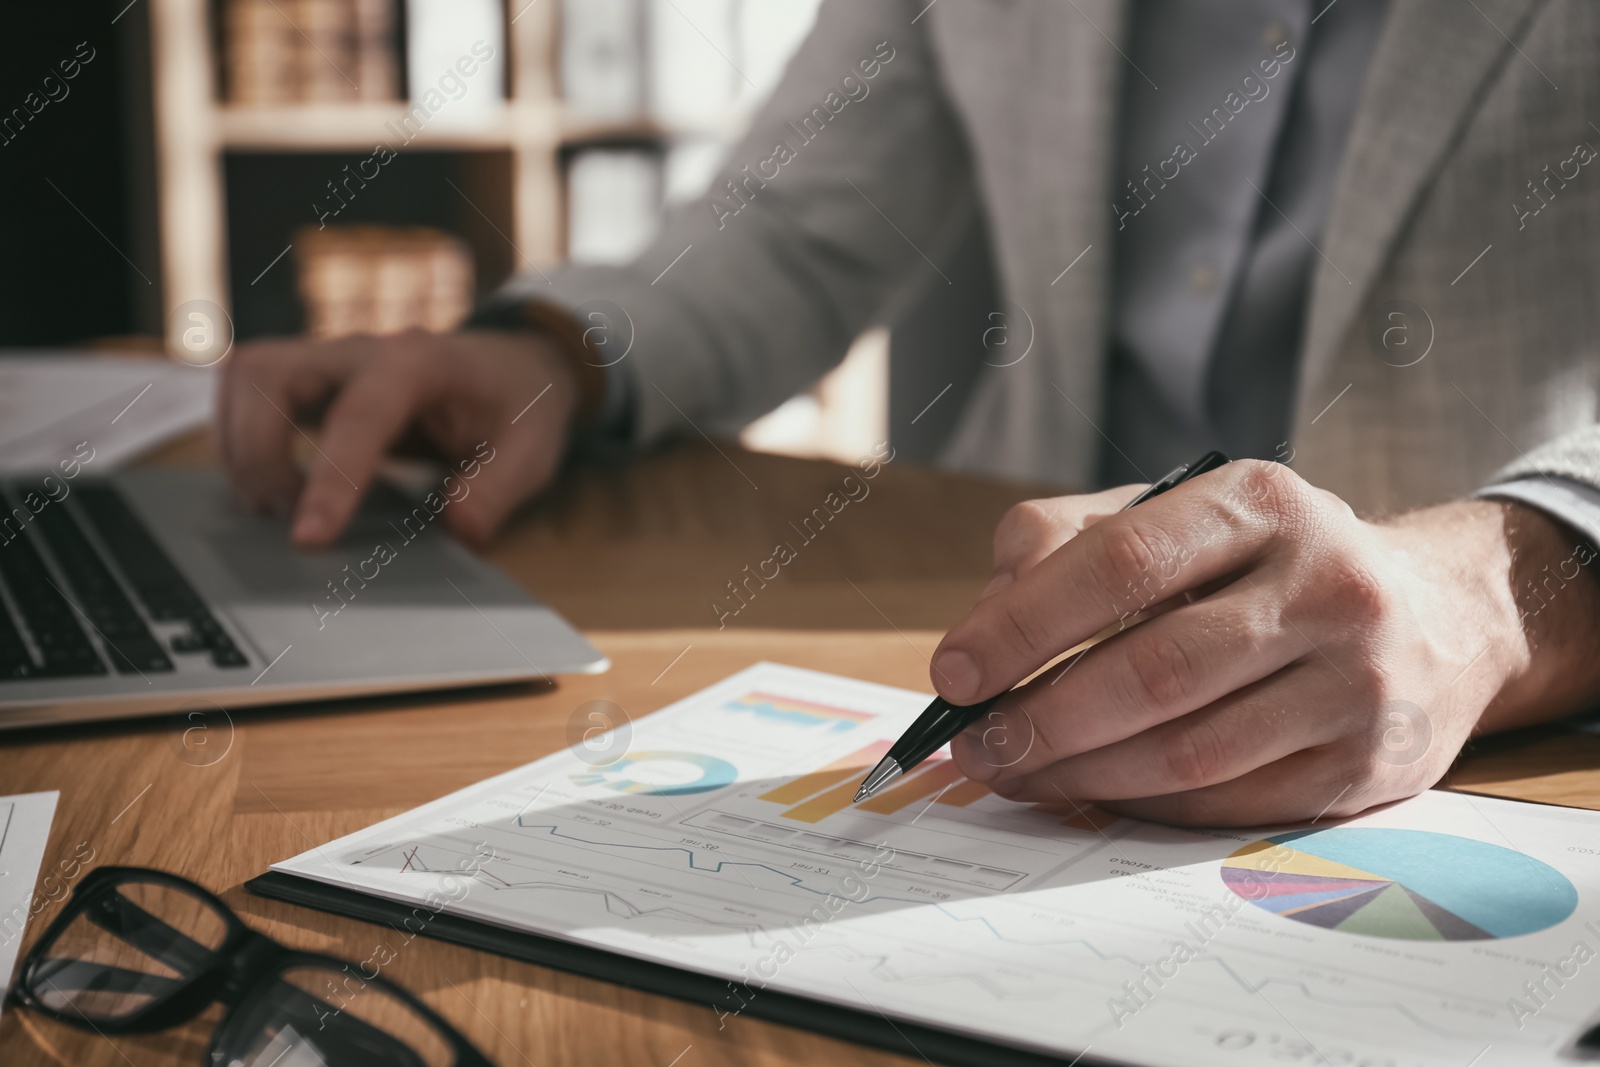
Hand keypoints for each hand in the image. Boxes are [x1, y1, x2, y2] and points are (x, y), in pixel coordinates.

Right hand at [219, 329, 580, 547]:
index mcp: (420, 361)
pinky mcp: (310, 377)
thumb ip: (499, 488)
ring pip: (245, 377)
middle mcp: (362, 349)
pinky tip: (271, 488)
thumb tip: (460, 527)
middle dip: (258, 454)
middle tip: (289, 520)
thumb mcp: (533, 451)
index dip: (329, 477)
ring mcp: (329, 358)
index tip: (309, 537)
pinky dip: (240, 440)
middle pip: (268, 375)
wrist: (514, 369)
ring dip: (240, 447)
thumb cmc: (520, 408)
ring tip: (274, 509)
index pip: (358, 414)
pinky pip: (247, 391)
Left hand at [936, 460, 1599, 825]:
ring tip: (1019, 774)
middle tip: (977, 745)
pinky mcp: (1370, 762)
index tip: (955, 670)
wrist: (1436, 617)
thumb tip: (984, 625)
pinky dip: (1146, 806)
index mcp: (1260, 502)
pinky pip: (1230, 802)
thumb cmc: (1265, 564)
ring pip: (1191, 749)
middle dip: (1044, 717)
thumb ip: (1066, 542)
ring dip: (1084, 774)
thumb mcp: (1178, 515)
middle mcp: (1324, 582)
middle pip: (1156, 668)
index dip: (1026, 623)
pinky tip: (1097, 793)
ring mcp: (1358, 678)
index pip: (1123, 560)